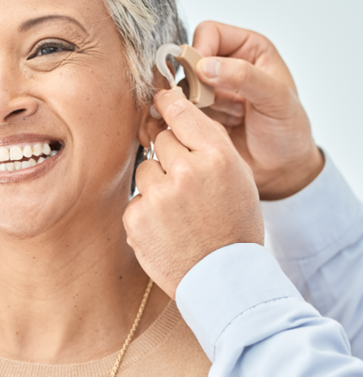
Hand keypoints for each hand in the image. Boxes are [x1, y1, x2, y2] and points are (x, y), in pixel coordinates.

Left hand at [124, 88, 263, 297]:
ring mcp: (159, 195)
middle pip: (161, 141)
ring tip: (177, 212)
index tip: (160, 99)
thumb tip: (178, 117)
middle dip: (170, 157)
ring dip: (157, 185)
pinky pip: (136, 199)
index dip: (169, 104)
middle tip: (185, 184)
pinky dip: (146, 210)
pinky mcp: (137, 217)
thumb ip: (211, 146)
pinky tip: (165, 228)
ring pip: (146, 169)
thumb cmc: (234, 227)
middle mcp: (187, 171)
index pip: (182, 114)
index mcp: (218, 157)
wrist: (223, 278)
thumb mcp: (239, 179)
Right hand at [192, 21, 323, 199]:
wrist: (281, 170)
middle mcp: (224, 67)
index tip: (201, 75)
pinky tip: (199, 131)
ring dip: (186, 105)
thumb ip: (244, 77)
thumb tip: (204, 66)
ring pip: (178, 87)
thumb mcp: (276, 99)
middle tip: (202, 103)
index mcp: (247, 50)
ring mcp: (208, 93)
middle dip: (190, 82)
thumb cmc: (289, 132)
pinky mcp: (197, 117)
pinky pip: (176, 111)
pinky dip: (180, 120)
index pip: (208, 33)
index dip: (200, 51)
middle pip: (187, 60)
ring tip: (209, 121)